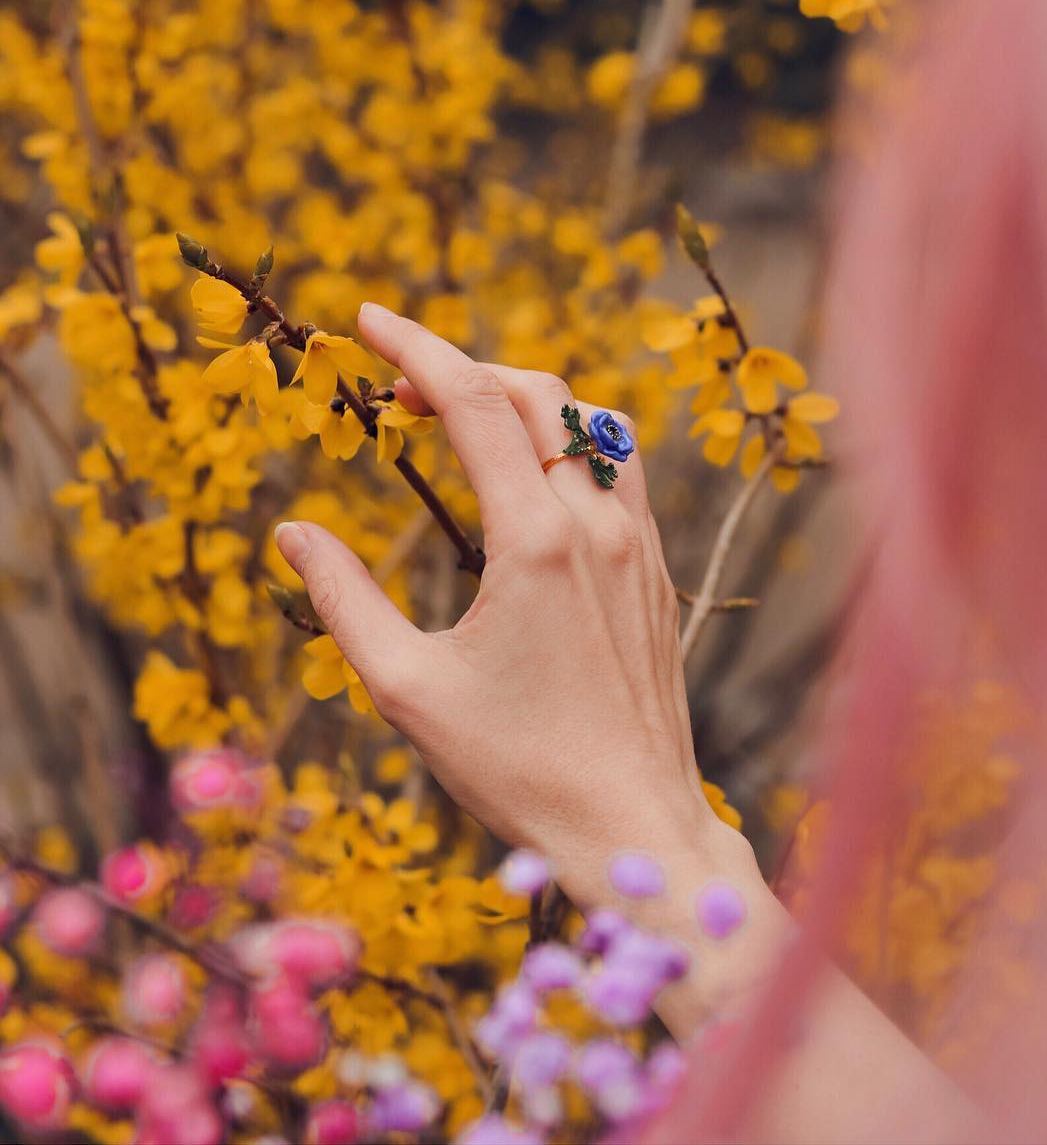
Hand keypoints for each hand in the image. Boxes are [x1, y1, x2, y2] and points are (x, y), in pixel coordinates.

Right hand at [274, 304, 753, 909]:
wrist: (632, 825)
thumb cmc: (516, 767)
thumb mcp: (406, 688)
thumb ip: (343, 599)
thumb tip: (293, 534)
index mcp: (534, 542)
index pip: (474, 402)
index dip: (414, 348)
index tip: (364, 319)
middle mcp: (596, 526)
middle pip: (535, 393)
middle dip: (461, 369)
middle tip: (395, 393)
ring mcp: (636, 545)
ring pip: (589, 422)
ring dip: (523, 398)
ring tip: (462, 420)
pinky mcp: (654, 570)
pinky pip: (617, 468)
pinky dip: (568, 441)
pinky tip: (531, 476)